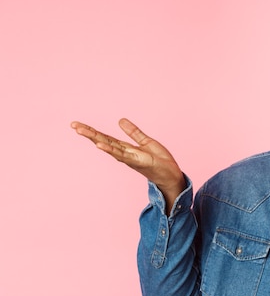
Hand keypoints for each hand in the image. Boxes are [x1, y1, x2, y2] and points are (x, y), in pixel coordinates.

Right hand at [71, 118, 186, 211]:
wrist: (171, 175)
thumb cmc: (159, 161)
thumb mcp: (146, 142)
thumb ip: (133, 132)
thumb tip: (120, 120)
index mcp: (125, 148)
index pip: (106, 138)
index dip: (92, 131)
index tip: (77, 124)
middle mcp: (124, 153)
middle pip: (103, 141)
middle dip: (88, 133)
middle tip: (73, 125)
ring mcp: (130, 158)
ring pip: (109, 147)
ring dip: (95, 139)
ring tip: (81, 131)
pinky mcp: (138, 161)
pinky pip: (122, 155)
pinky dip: (111, 150)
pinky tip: (100, 145)